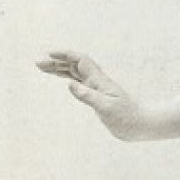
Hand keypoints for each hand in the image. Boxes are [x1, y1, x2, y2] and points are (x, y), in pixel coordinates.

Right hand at [37, 50, 156, 141]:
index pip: (80, 60)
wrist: (141, 125)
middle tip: (38, 64)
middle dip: (57, 62)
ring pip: (76, 74)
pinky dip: (71, 81)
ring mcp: (98, 90)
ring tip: (44, 69)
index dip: (64, 55)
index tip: (49, 54)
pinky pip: (81, 86)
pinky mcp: (99, 99)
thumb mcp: (106, 107)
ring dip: (61, 70)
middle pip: (74, 66)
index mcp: (99, 81)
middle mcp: (97, 82)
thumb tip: (70, 84)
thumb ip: (87, 96)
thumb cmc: (127, 117)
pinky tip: (66, 82)